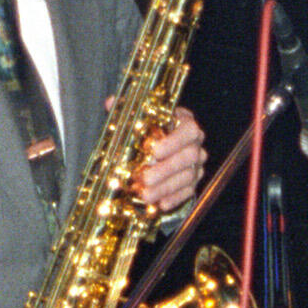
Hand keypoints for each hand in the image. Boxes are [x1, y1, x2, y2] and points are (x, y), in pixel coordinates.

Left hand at [134, 104, 205, 218]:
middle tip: (145, 178)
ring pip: (187, 177)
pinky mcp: (193, 183)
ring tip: (145, 194)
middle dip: (166, 169)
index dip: (174, 141)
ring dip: (165, 187)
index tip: (154, 150)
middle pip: (188, 157)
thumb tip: (111, 103)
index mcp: (185, 123)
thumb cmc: (146, 131)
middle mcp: (195, 144)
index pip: (189, 130)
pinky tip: (159, 204)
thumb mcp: (136, 118)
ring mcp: (196, 165)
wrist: (154, 148)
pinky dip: (173, 199)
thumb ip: (125, 110)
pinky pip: (188, 192)